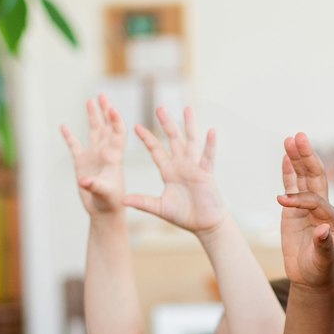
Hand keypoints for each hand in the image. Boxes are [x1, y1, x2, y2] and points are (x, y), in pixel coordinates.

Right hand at [60, 94, 126, 219]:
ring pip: (94, 131)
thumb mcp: (106, 194)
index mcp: (114, 157)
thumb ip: (96, 186)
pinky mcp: (82, 163)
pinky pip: (75, 146)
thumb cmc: (111, 203)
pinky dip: (69, 136)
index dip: (115, 121)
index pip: (117, 135)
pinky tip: (63, 126)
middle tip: (102, 95)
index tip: (112, 109)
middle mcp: (105, 152)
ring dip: (92, 116)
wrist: (105, 211)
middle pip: (106, 127)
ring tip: (90, 100)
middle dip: (105, 111)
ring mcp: (94, 156)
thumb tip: (84, 180)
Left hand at [127, 107, 225, 234]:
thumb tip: (122, 200)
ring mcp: (194, 167)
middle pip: (172, 139)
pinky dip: (210, 144)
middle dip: (166, 123)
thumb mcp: (159, 208)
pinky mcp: (206, 173)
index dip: (147, 138)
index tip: (136, 126)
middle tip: (159, 107)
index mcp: (168, 171)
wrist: (204, 225)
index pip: (156, 151)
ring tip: (187, 108)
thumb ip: (142, 202)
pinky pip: (208, 156)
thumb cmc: (184, 216)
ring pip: (191, 141)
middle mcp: (181, 165)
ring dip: (189, 125)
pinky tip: (211, 130)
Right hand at [278, 133, 333, 290]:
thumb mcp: (324, 261)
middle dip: (307, 156)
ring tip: (290, 139)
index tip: (281, 202)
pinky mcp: (294, 210)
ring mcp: (307, 206)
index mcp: (330, 217)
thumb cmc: (320, 270)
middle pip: (314, 176)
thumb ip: (324, 245)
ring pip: (303, 177)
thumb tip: (323, 229)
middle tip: (299, 136)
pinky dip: (289, 171)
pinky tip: (285, 156)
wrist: (312, 278)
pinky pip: (292, 186)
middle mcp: (321, 207)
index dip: (299, 199)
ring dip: (297, 158)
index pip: (314, 200)